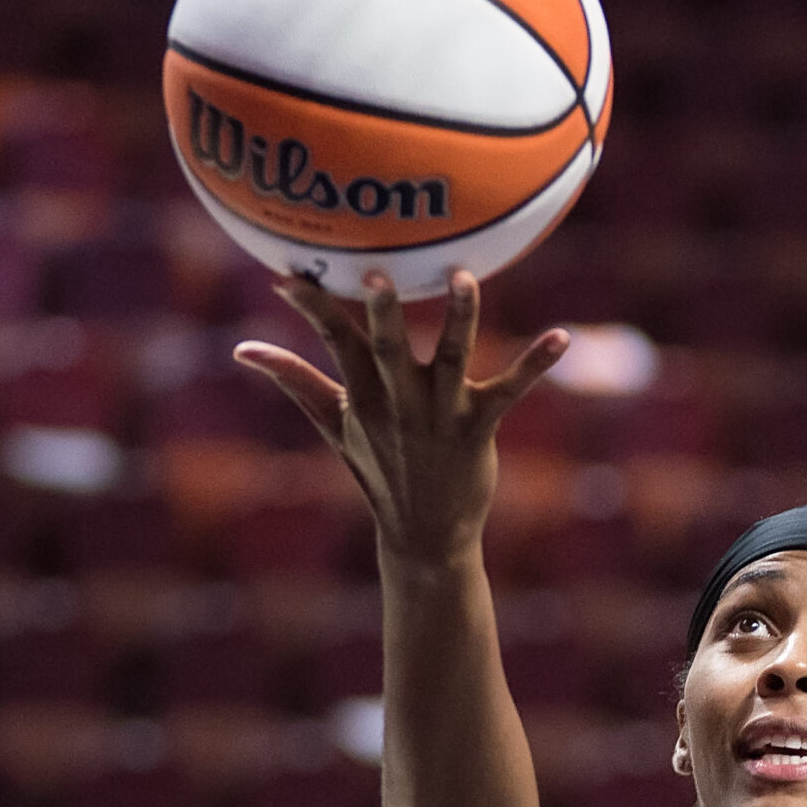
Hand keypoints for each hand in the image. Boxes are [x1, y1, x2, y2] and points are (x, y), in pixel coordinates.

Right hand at [234, 269, 567, 565]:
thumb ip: (295, 381)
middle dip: (385, 313)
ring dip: (458, 319)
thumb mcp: (334, 425)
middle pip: (389, 349)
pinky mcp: (480, 427)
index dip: (314, 307)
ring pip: (451, 359)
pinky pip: (511, 389)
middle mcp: (401, 402)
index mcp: (365, 396)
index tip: (289, 271)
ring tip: (464, 278)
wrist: (424, 536)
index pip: (335, 342)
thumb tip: (243, 350)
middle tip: (377, 272)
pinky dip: (535, 363)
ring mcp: (441, 415)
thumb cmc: (379, 470)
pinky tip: (562, 337)